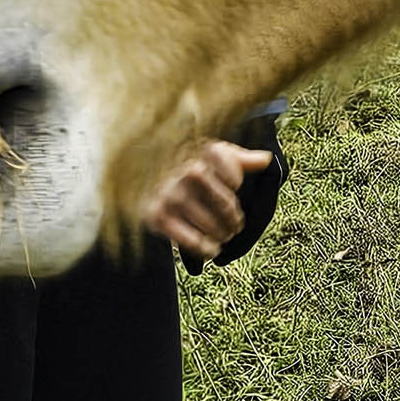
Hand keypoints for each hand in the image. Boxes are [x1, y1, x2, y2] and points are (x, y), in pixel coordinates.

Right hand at [142, 140, 274, 257]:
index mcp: (204, 151)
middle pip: (228, 207)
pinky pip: (193, 242)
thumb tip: (266, 160)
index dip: (235, 188)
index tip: (229, 190)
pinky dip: (206, 249)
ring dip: (222, 236)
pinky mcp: (158, 216)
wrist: (133, 172)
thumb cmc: (179, 161)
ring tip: (223, 236)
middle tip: (233, 228)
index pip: (234, 179)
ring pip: (213, 226)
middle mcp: (190, 171)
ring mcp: (173, 195)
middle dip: (234, 221)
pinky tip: (211, 249)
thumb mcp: (206, 153)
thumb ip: (237, 158)